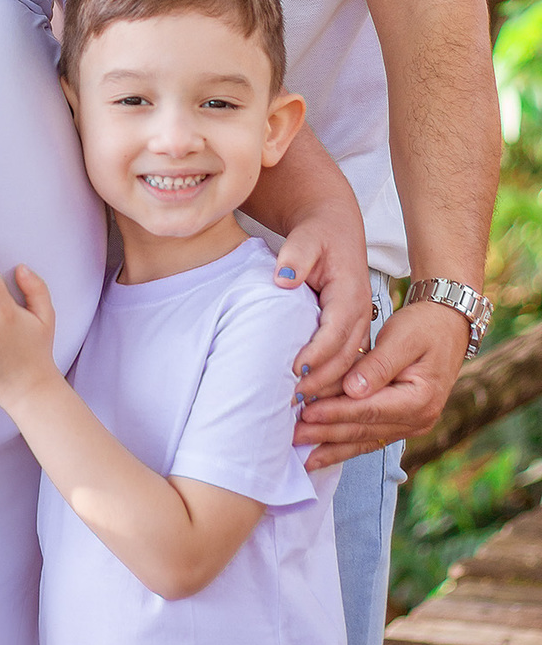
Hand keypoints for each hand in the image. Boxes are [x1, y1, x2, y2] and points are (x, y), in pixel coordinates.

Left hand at [270, 212, 372, 403]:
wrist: (338, 230)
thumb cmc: (320, 234)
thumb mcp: (307, 237)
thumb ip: (295, 256)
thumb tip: (282, 279)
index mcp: (350, 295)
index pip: (336, 331)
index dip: (317, 352)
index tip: (295, 370)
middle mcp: (361, 315)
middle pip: (346, 357)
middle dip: (322, 382)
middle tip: (294, 402)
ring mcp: (361, 327)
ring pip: (351, 368)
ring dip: (329, 392)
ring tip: (303, 414)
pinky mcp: (355, 335)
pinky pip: (349, 367)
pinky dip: (334, 388)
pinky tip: (314, 405)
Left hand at [294, 299, 468, 468]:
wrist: (447, 328)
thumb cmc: (424, 327)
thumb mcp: (402, 338)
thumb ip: (378, 365)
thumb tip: (352, 390)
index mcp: (420, 399)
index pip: (370, 410)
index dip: (336, 412)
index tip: (307, 413)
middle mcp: (418, 419)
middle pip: (364, 430)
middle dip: (326, 434)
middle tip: (292, 436)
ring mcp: (411, 425)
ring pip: (364, 439)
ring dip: (331, 446)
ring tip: (301, 454)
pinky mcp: (401, 423)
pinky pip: (370, 438)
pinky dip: (344, 446)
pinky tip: (321, 453)